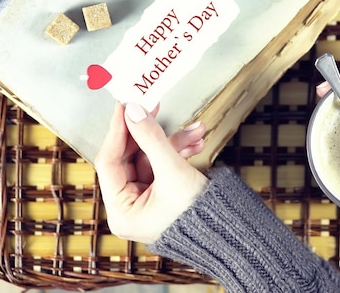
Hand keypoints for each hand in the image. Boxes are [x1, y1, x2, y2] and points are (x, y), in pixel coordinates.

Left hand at [94, 102, 208, 243]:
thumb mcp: (173, 171)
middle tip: (153, 107)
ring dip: (174, 142)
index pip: (109, 163)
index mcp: (122, 212)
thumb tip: (133, 110)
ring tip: (196, 130)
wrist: (231, 233)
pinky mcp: (163, 194)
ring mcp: (147, 201)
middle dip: (150, 134)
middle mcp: (129, 208)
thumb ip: (151, 138)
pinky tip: (197, 142)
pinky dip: (179, 152)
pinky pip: (164, 165)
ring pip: (151, 158)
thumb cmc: (200, 215)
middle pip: (131, 158)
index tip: (125, 107)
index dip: (117, 132)